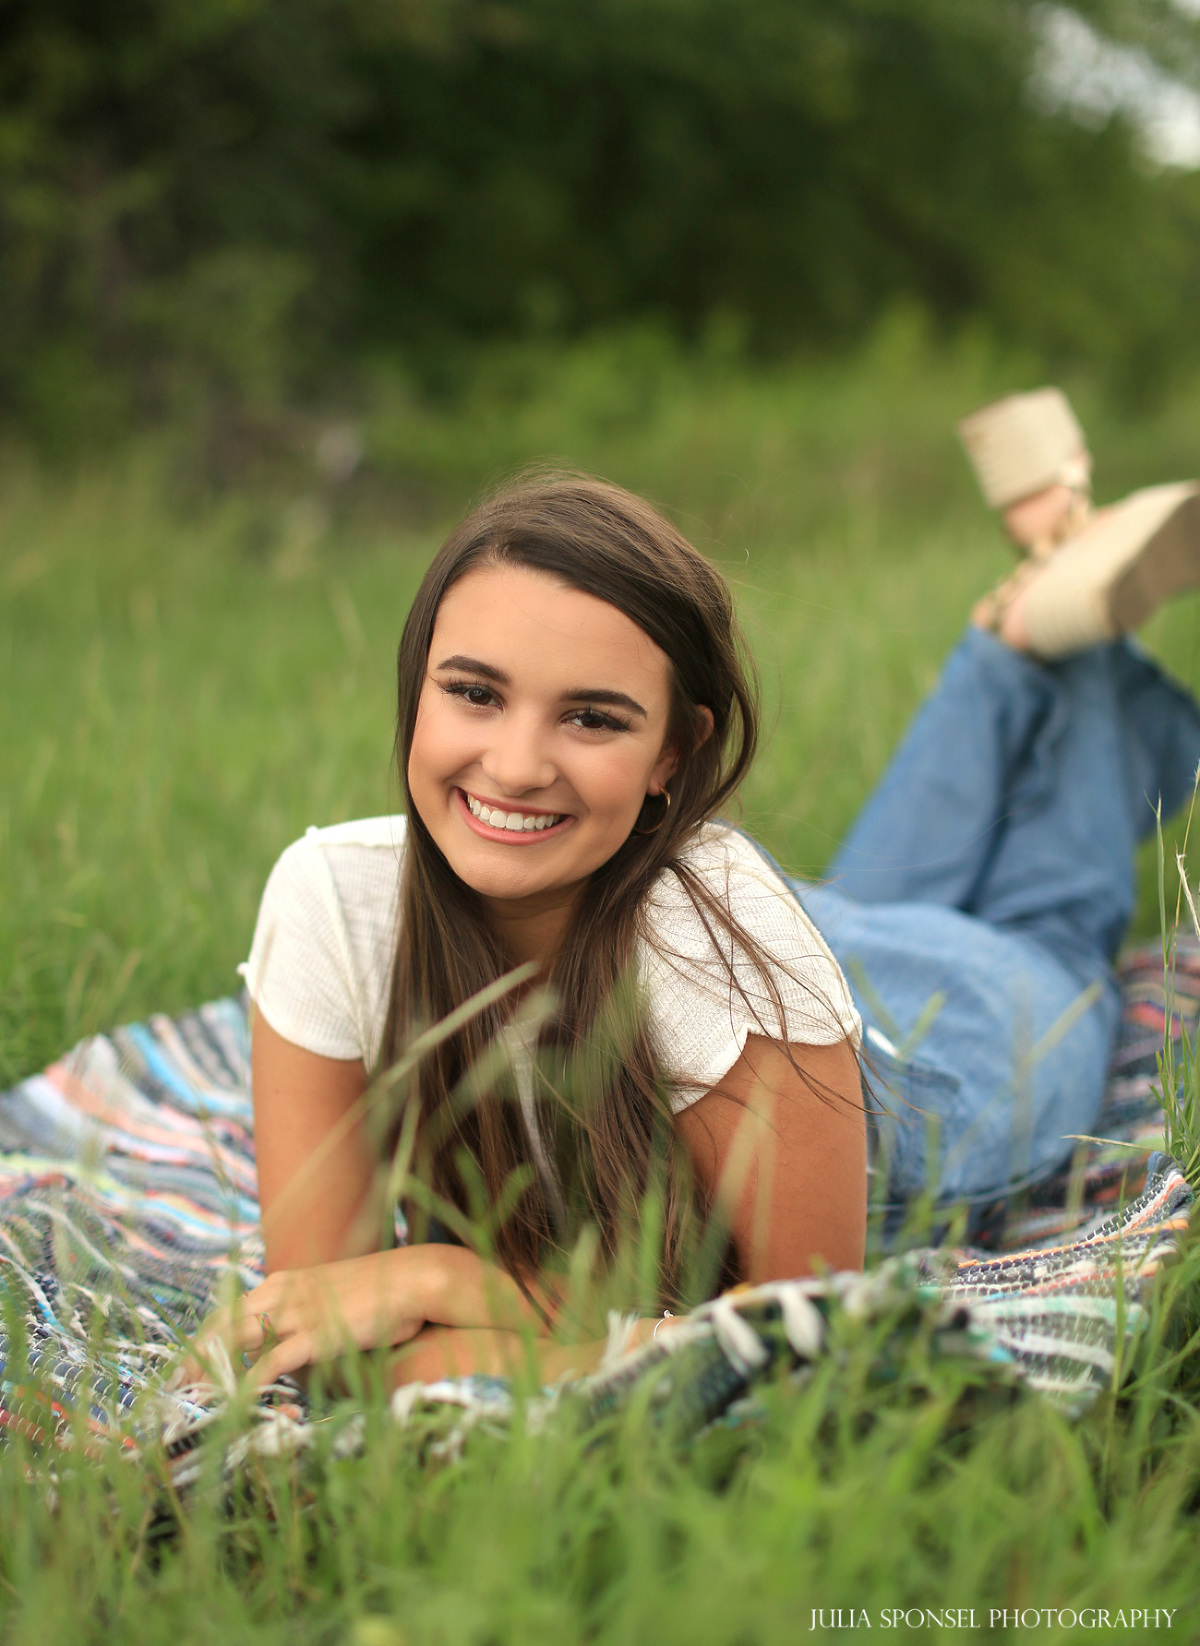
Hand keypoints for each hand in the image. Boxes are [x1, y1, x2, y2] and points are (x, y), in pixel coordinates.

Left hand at [185, 1246, 439, 1386]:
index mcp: (281, 1283)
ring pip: (233, 1340)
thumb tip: (279, 1352)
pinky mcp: (313, 1335)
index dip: (203, 1340)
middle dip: (193, 1356)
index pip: (228, 1311)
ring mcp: (295, 1313)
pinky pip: (268, 1363)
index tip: (185, 1365)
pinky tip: (234, 1403)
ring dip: (208, 1369)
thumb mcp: (329, 1300)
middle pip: (220, 1324)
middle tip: (174, 1386)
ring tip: (190, 1396)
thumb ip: (299, 1320)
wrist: (411, 1279)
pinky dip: (246, 1384)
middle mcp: (280, 1293)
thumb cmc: (377, 1293)